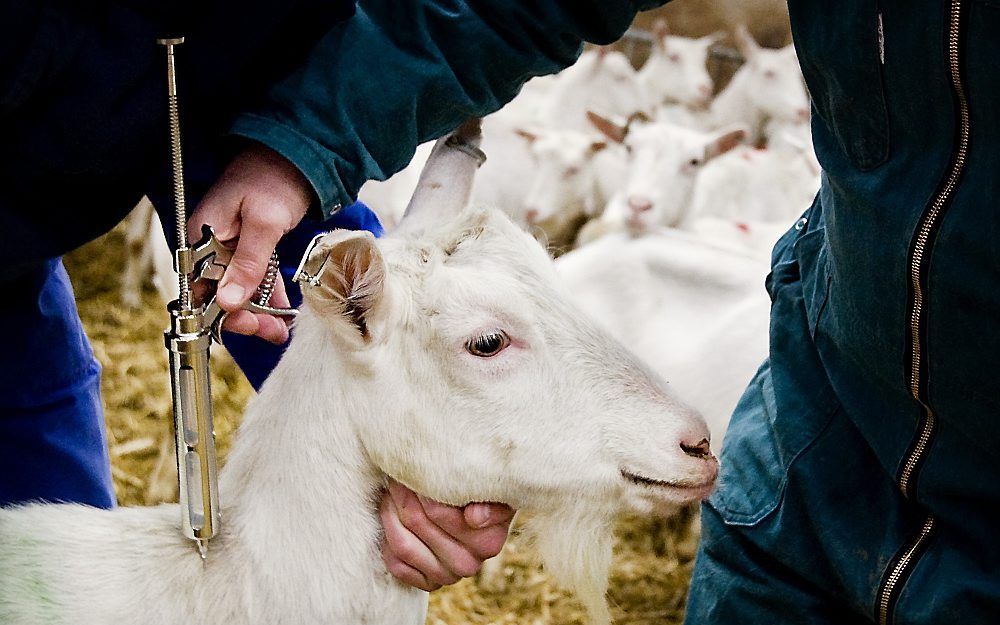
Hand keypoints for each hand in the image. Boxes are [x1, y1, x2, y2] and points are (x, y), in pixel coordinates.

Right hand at [189, 144, 312, 343]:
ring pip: (238, 289)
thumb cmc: (274, 179)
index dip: (221, 312)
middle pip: (218, 293)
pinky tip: (282, 311)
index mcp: (202, 236)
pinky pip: (252, 277)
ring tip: (280, 329)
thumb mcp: (264, 224)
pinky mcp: (248, 245)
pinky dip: (267, 294)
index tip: (248, 325)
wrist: (294, 152)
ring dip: (258, 311)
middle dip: (245, 316)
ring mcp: (229, 246)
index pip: (201, 287)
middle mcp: (210, 244)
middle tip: (272, 331)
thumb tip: (227, 303)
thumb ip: (247, 264)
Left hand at [380, 479, 514, 590]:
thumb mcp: (493, 488)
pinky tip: (393, 517)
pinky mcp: (428, 583)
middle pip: (416, 523)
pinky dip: (388, 538)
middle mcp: (468, 566)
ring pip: (402, 545)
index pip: (437, 512)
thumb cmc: (484, 493)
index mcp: (487, 542)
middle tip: (398, 475)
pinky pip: (396, 564)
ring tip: (392, 490)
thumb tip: (474, 518)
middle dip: (402, 494)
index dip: (419, 484)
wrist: (480, 510)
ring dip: (391, 512)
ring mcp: (446, 577)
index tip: (415, 468)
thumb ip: (491, 502)